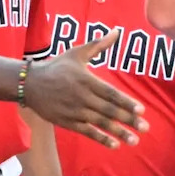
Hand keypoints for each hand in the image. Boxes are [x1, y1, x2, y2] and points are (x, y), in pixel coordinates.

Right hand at [25, 30, 148, 147]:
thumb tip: (116, 31)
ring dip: (118, 132)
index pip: (110, 93)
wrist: (29, 84)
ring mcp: (74, 111)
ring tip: (135, 140)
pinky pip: (87, 132)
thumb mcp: (77, 53)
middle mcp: (82, 97)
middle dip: (128, 119)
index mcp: (86, 80)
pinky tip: (115, 144)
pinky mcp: (67, 122)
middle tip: (145, 127)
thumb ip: (98, 44)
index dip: (126, 102)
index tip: (141, 110)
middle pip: (108, 110)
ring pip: (100, 123)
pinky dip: (101, 138)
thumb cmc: (57, 67)